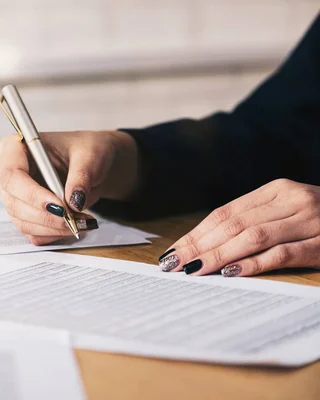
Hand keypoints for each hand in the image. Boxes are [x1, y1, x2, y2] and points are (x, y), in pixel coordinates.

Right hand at [0, 131, 138, 244]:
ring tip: (82, 222)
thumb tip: (74, 201)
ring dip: (53, 228)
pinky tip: (74, 225)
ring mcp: (14, 197)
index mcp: (15, 148)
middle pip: (14, 203)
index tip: (59, 206)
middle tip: (75, 219)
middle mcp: (8, 173)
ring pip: (23, 222)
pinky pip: (33, 232)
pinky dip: (55, 233)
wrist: (91, 164)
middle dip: (46, 216)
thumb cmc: (85, 150)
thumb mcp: (90, 155)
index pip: (11, 175)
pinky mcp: (24, 214)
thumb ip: (82, 175)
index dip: (32, 194)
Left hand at [159, 179, 319, 276]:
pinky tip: (231, 273)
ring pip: (252, 237)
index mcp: (277, 190)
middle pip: (232, 224)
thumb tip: (205, 243)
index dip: (195, 233)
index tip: (172, 251)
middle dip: (198, 246)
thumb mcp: (288, 208)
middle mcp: (292, 200)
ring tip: (192, 270)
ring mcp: (311, 221)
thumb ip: (255, 218)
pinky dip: (254, 264)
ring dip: (217, 255)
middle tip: (172, 265)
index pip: (224, 213)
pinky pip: (283, 254)